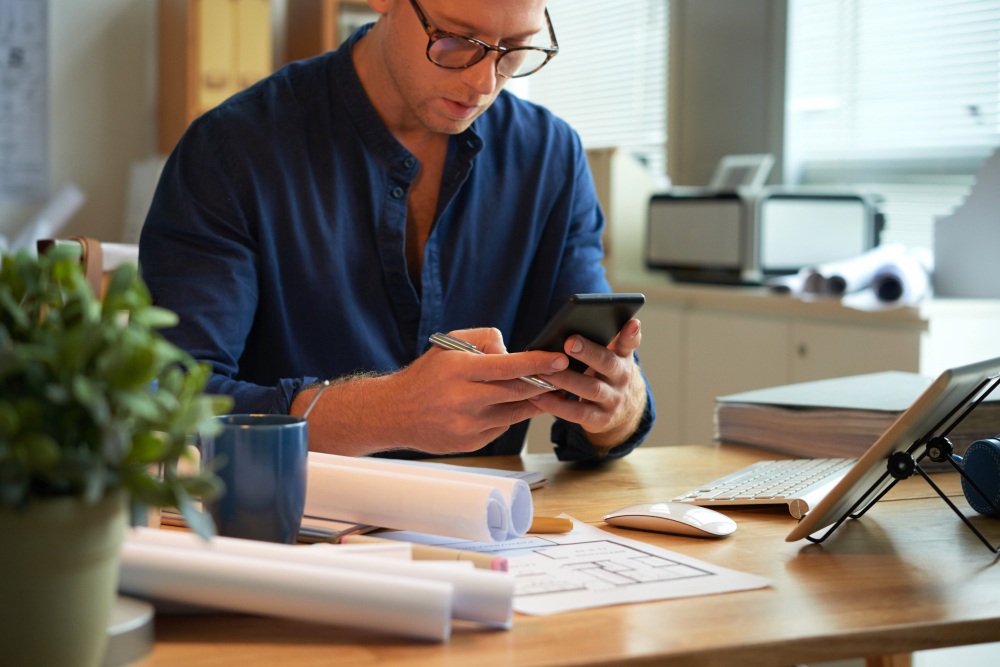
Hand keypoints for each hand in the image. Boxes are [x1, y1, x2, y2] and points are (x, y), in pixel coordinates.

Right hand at [291, 328, 568, 455]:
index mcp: (458, 370)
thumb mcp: (449, 344)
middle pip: (517, 392)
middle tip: (563, 375)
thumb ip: (485, 340)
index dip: (538, 363)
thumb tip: (515, 354)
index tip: (561, 360)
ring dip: (530, 401)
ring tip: (540, 390)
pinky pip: (502, 427)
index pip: (508, 367)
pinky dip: (508, 416)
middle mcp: (463, 400)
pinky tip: (503, 407)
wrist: (393, 413)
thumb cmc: (426, 375)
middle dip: (543, 383)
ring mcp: (467, 426)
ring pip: (514, 412)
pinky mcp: (469, 444)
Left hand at [528, 319, 645, 451]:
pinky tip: (537, 395)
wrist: (621, 413)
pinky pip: (576, 412)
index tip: (632, 322)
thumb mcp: (612, 358)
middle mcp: (621, 378)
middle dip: (588, 352)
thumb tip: (579, 320)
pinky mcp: (600, 419)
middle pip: (607, 363)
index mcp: (622, 358)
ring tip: (545, 370)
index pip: (629, 343)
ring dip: (566, 379)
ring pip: (590, 389)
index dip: (631, 333)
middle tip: (570, 342)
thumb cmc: (606, 376)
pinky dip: (556, 405)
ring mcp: (612, 400)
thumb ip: (604, 340)